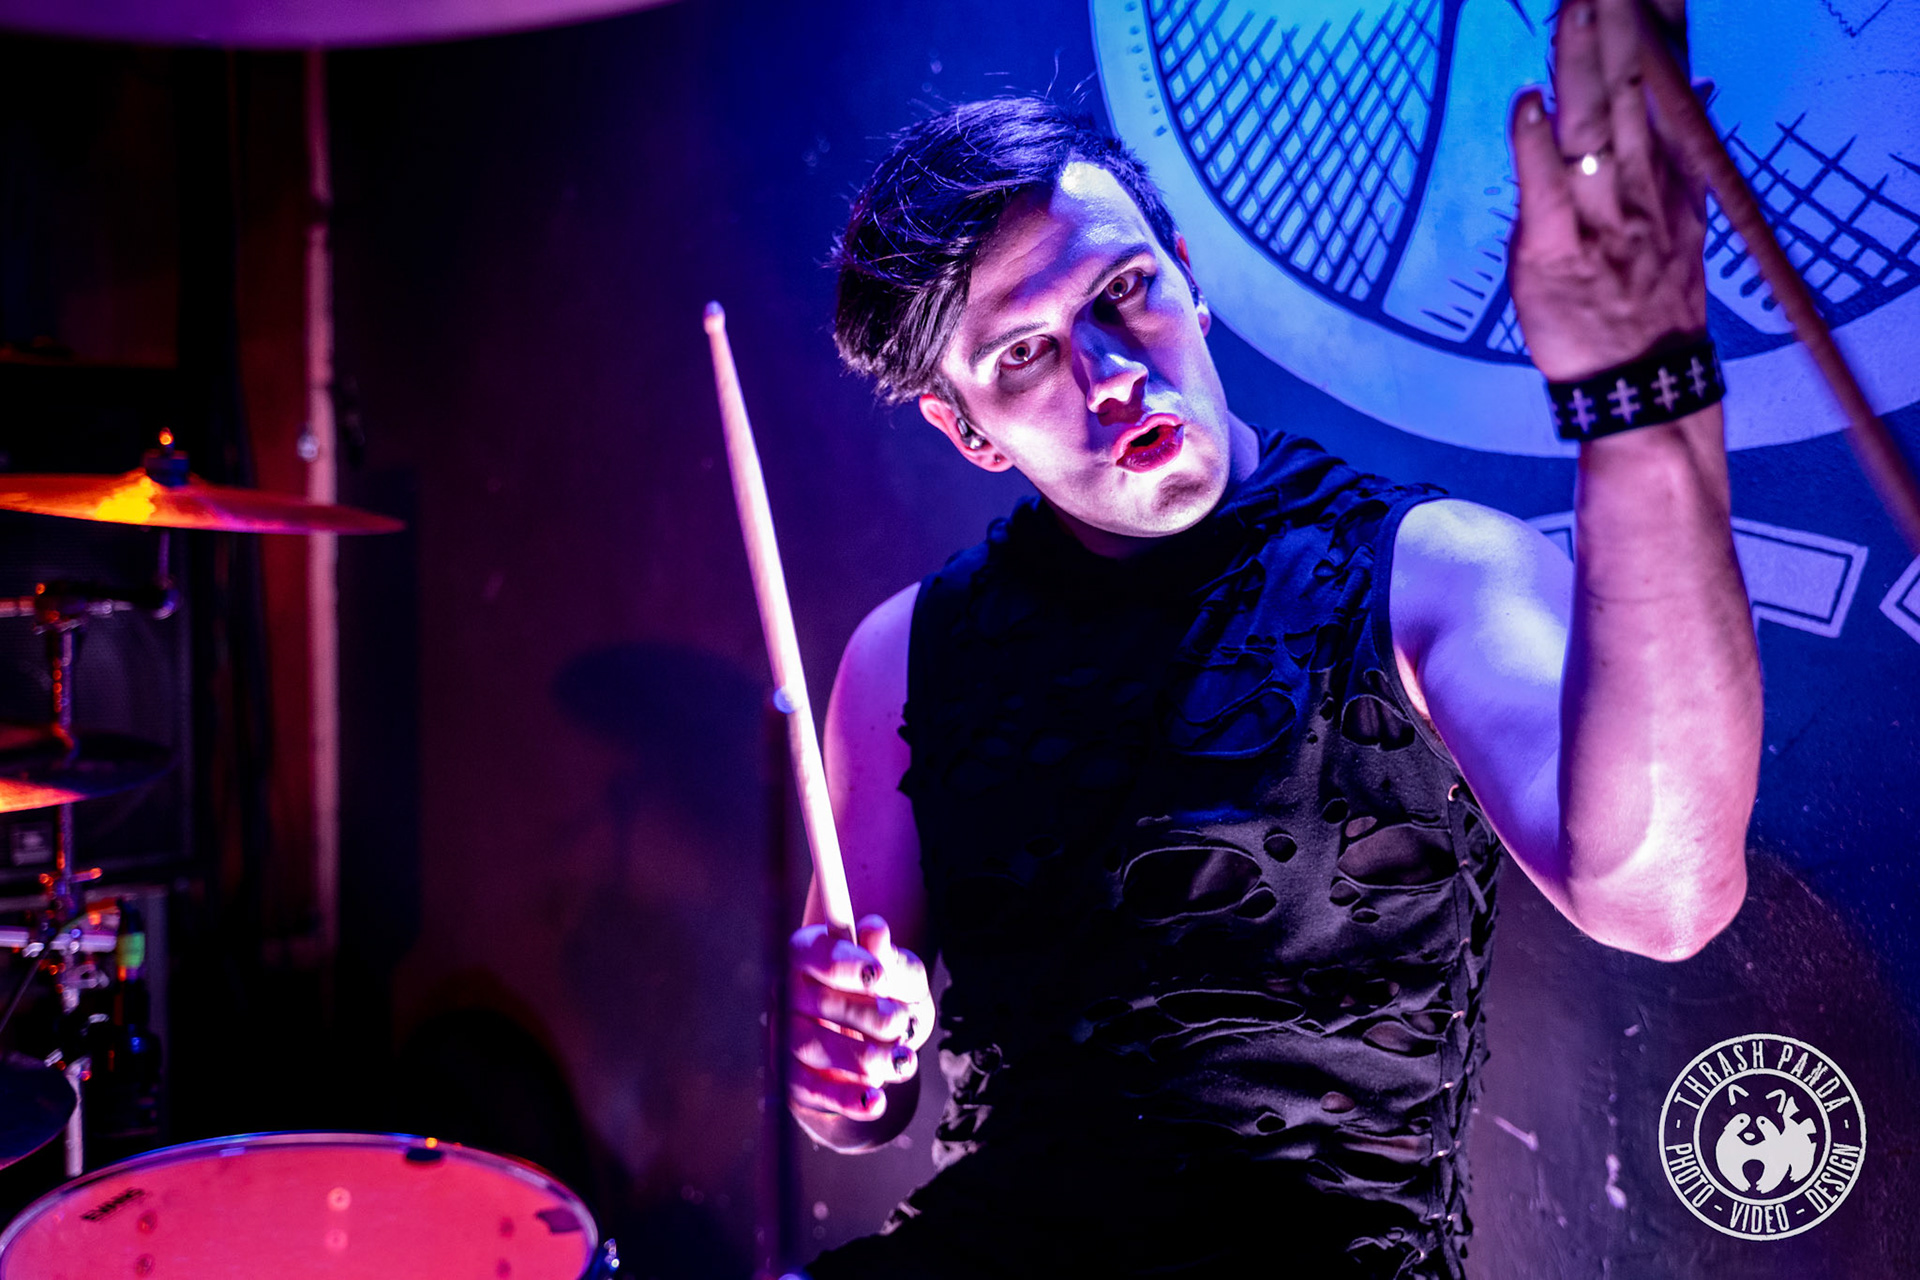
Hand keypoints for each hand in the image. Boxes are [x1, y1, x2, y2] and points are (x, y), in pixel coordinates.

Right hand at [788, 914, 933, 1122]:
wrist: (876, 1055)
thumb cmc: (889, 1002)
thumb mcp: (901, 979)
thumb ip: (892, 960)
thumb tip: (874, 930)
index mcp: (808, 953)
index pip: (813, 953)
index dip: (844, 964)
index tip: (880, 976)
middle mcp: (788, 992)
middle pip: (816, 1002)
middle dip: (866, 1015)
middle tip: (902, 1023)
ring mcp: (785, 1037)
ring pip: (812, 1046)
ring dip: (863, 1057)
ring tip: (903, 1062)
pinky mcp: (793, 1080)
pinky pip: (811, 1089)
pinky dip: (845, 1098)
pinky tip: (877, 1101)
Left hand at [1507, 0, 1706, 381]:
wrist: (1642, 385)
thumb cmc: (1647, 303)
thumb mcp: (1684, 221)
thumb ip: (1684, 157)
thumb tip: (1700, 87)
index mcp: (1667, 176)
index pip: (1664, 88)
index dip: (1657, 34)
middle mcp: (1637, 187)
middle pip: (1630, 94)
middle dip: (1617, 31)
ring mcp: (1598, 217)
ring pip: (1592, 126)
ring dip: (1582, 66)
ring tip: (1576, 8)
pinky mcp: (1555, 250)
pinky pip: (1545, 190)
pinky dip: (1534, 145)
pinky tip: (1530, 102)